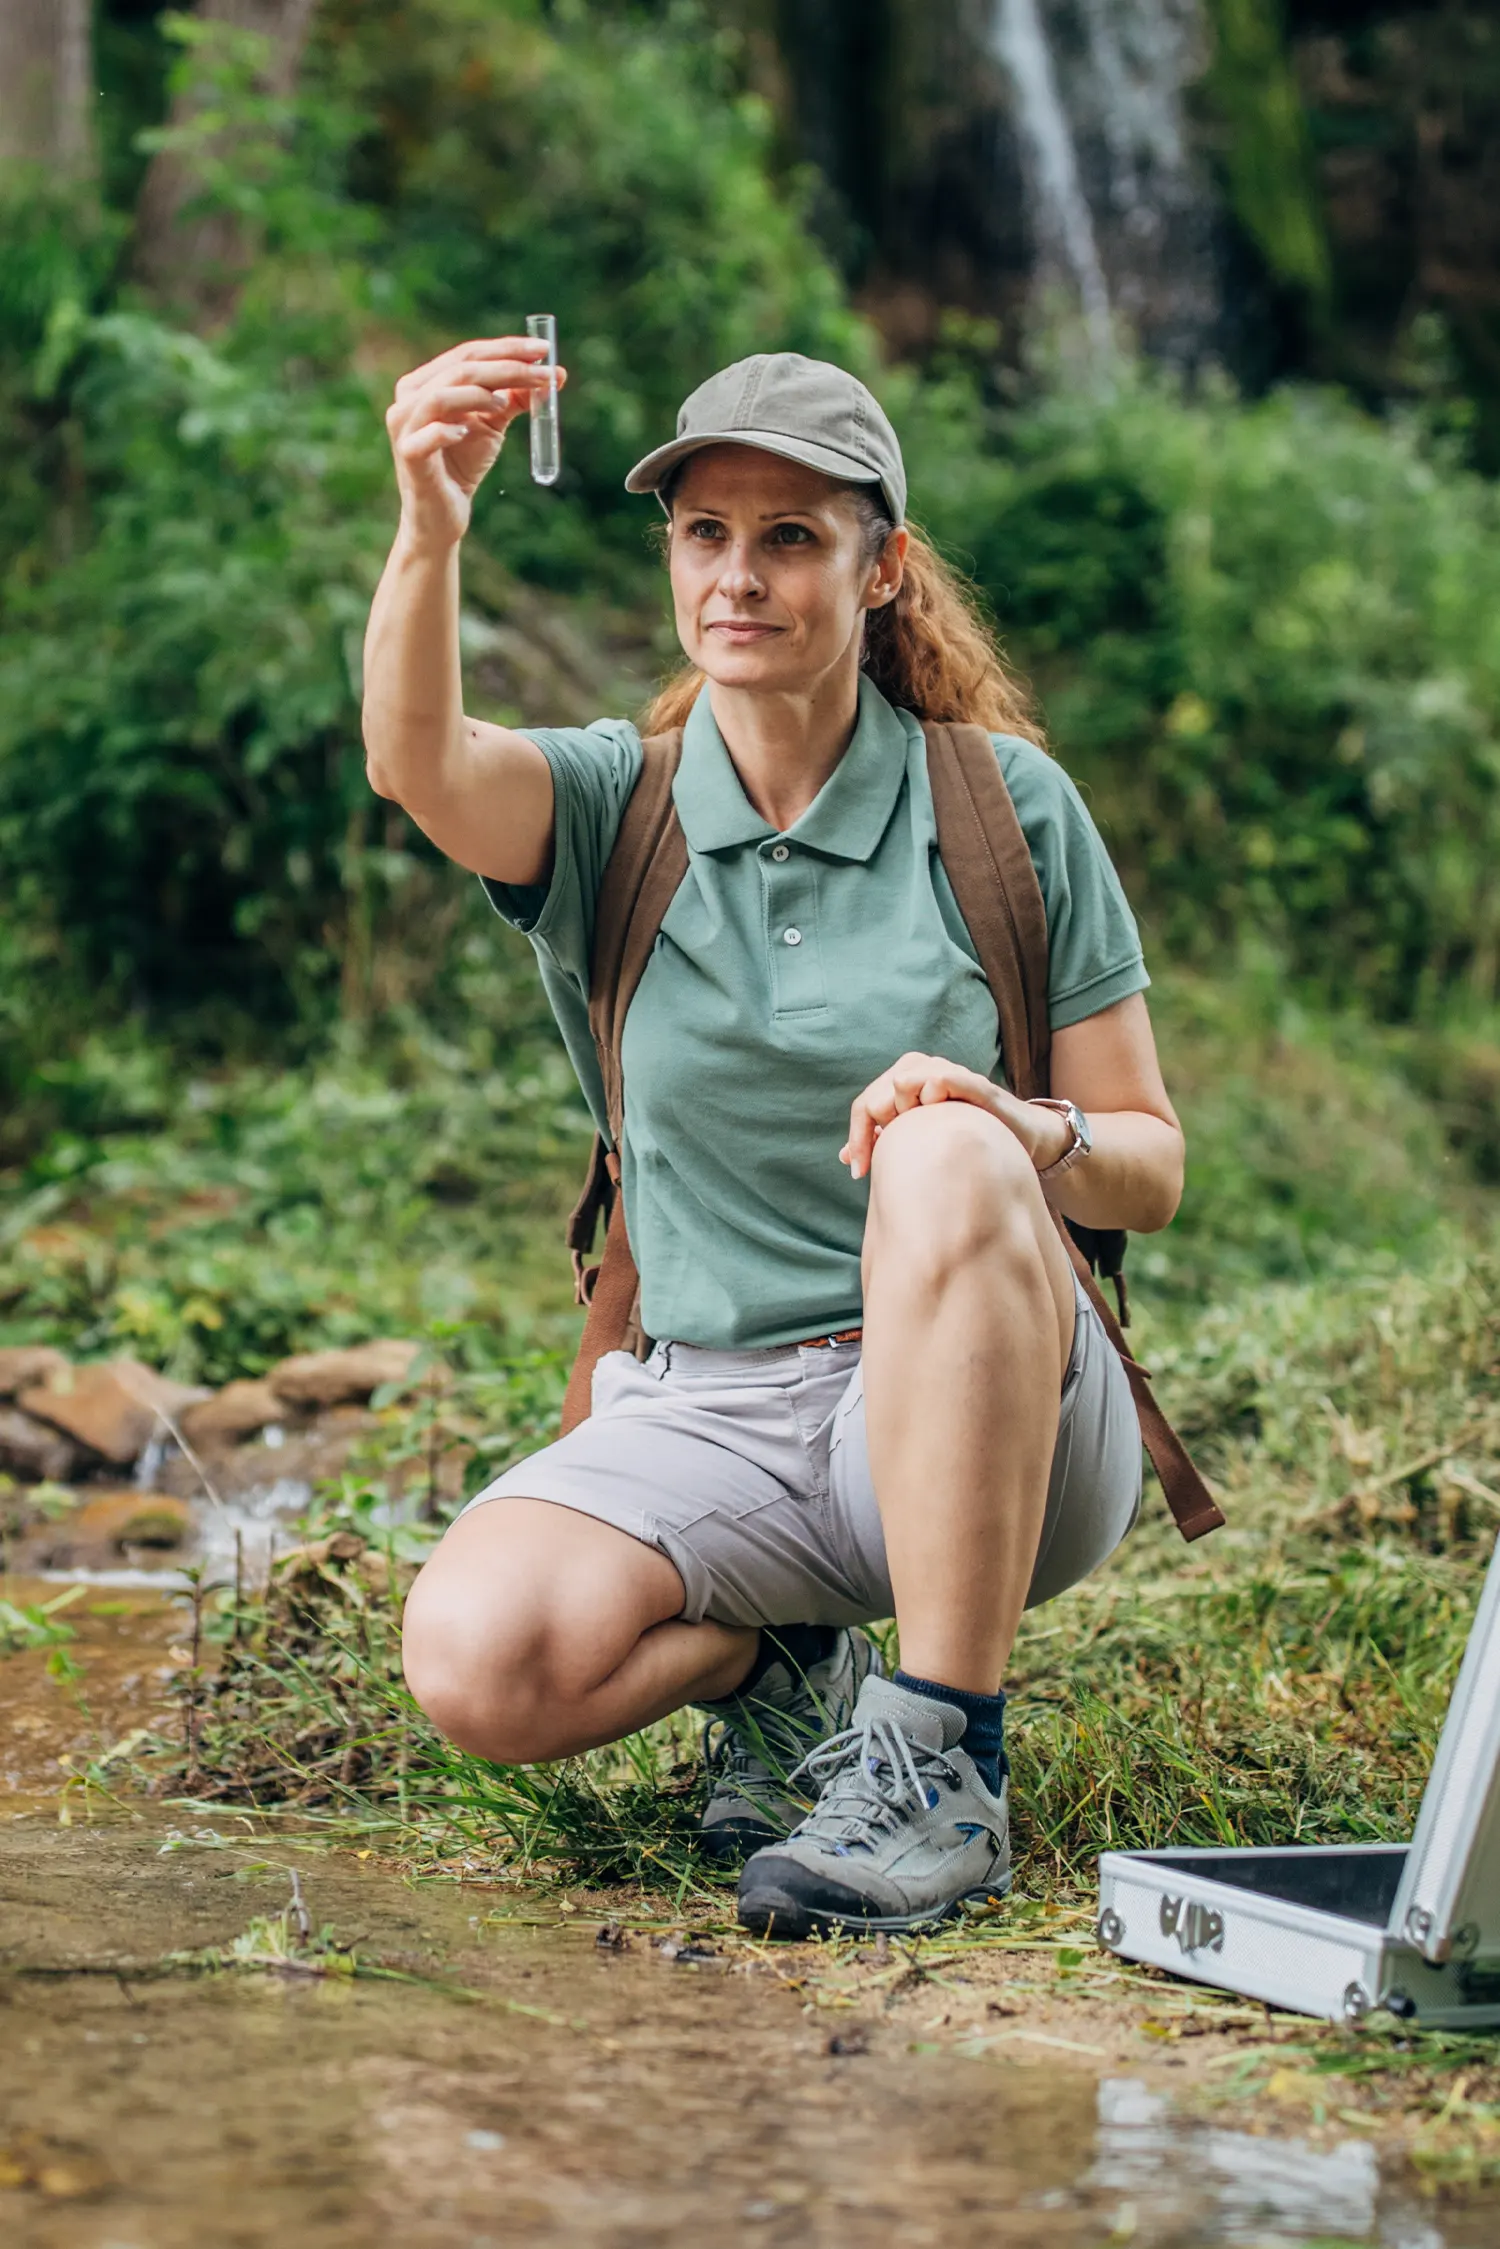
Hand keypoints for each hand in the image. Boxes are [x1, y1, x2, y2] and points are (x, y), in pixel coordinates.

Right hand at [384, 335, 567, 549]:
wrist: (444, 515)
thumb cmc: (463, 464)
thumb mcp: (492, 424)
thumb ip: (515, 397)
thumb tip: (554, 374)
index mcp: (426, 382)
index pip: (468, 354)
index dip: (507, 348)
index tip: (544, 350)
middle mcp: (409, 398)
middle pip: (460, 369)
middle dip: (506, 368)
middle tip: (544, 374)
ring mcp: (404, 427)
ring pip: (440, 396)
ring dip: (479, 395)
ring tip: (505, 405)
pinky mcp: (409, 456)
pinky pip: (429, 436)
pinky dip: (450, 430)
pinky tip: (468, 432)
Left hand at [839, 1051, 1069, 1180]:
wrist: (1019, 1136)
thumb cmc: (965, 1136)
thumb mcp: (919, 1141)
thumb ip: (885, 1142)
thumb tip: (846, 1157)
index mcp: (905, 1082)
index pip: (864, 1106)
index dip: (857, 1138)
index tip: (858, 1172)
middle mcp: (923, 1070)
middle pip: (878, 1095)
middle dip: (876, 1129)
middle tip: (886, 1160)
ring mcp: (950, 1074)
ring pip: (904, 1080)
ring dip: (902, 1110)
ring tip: (914, 1137)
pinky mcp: (977, 1086)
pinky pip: (946, 1079)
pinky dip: (936, 1091)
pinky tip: (935, 1108)